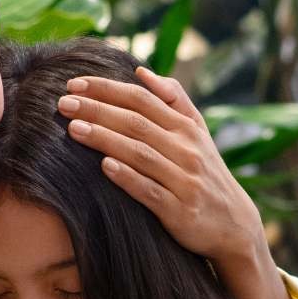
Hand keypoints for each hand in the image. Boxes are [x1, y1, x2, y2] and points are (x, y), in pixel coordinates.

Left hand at [57, 67, 264, 264]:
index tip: (74, 84)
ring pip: (140, 154)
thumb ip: (174, 100)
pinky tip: (104, 167)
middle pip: (136, 123)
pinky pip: (150, 191)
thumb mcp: (198, 133)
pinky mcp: (179, 211)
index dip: (107, 89)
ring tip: (73, 129)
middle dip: (97, 110)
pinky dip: (128, 177)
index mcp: (186, 128)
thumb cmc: (206, 174)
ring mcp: (184, 180)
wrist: (234, 225)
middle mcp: (186, 150)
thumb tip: (142, 73)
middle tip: (63, 103)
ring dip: (105, 139)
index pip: (142, 99)